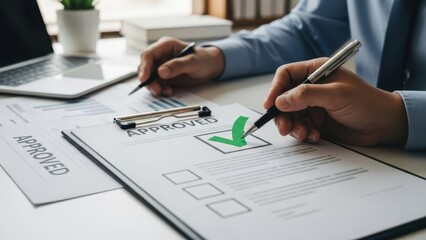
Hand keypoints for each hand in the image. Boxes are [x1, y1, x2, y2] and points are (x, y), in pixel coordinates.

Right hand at [138, 37, 223, 95]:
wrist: (210, 67)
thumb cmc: (204, 59)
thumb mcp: (193, 61)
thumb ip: (178, 65)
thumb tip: (161, 71)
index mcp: (166, 45)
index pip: (148, 54)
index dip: (144, 66)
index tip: (144, 78)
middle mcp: (161, 55)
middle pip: (146, 67)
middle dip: (148, 80)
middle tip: (156, 90)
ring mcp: (161, 66)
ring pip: (150, 78)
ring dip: (154, 86)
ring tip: (165, 92)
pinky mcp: (164, 77)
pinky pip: (157, 84)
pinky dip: (160, 89)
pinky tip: (169, 91)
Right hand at [263, 58, 407, 146]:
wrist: (385, 125)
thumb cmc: (367, 102)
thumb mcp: (336, 95)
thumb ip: (306, 96)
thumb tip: (280, 101)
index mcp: (316, 72)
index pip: (286, 75)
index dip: (275, 89)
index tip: (270, 105)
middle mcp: (311, 88)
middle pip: (284, 98)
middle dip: (282, 114)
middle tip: (284, 128)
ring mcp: (313, 105)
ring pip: (290, 115)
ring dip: (293, 126)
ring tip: (303, 134)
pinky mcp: (316, 122)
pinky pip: (300, 127)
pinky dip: (303, 134)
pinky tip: (314, 137)